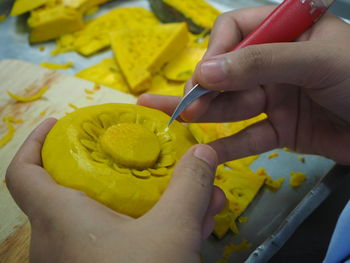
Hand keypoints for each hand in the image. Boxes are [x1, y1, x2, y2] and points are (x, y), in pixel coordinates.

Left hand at [6, 119, 225, 262]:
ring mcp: (78, 261)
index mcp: (60, 218)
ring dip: (152, 203)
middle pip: (81, 189)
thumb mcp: (172, 232)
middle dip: (125, 172)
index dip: (37, 142)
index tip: (60, 124)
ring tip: (194, 201)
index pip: (24, 172)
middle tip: (153, 161)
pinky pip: (121, 240)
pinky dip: (150, 228)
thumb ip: (188, 187)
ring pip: (111, 216)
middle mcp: (60, 240)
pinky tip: (189, 230)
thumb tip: (203, 152)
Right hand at [138, 7, 349, 164]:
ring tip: (183, 119)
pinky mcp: (281, 129)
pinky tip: (206, 152)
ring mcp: (277, 98)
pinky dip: (229, 145)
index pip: (236, 31)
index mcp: (286, 34)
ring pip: (234, 105)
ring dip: (210, 114)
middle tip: (186, 106)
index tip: (204, 76)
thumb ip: (260, 62)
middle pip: (228, 72)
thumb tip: (206, 71)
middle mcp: (276, 64)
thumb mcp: (315, 61)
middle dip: (206, 88)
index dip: (216, 52)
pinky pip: (250, 136)